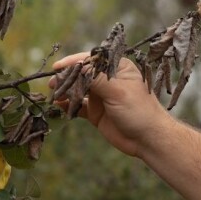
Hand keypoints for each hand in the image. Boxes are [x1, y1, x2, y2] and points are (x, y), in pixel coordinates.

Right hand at [51, 52, 167, 156]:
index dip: (73, 63)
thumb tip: (76, 68)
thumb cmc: (139, 110)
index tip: (57, 68)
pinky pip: (77, 106)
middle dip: (67, 79)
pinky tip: (60, 107)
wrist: (148, 139)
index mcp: (117, 68)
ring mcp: (100, 96)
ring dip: (65, 92)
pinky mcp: (95, 112)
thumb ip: (95, 79)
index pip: (91, 60)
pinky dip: (68, 106)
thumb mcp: (117, 91)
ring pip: (78, 90)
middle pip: (82, 74)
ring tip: (54, 96)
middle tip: (53, 84)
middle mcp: (107, 79)